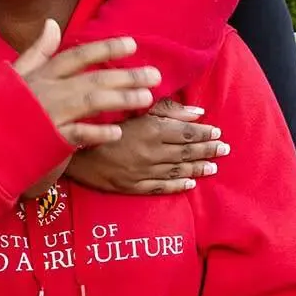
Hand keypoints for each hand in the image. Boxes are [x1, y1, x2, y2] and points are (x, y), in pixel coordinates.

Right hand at [11, 20, 156, 149]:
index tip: (132, 45)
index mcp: (41, 74)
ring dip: (120, 99)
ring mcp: (50, 116)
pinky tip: (118, 132)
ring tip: (146, 98)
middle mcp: (48, 91)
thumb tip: (52, 23)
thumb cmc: (1, 108)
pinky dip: (98, 133)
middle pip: (93, 78)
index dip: (105, 48)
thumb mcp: (16, 73)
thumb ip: (38, 50)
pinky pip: (79, 135)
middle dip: (126, 75)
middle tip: (154, 75)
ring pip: (91, 102)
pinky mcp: (50, 140)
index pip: (77, 55)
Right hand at [66, 100, 227, 195]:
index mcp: (150, 131)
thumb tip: (196, 112)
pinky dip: (178, 186)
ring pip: (177, 170)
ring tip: (214, 166)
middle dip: (207, 149)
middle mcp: (151, 153)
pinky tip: (191, 184)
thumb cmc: (99, 123)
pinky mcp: (132, 186)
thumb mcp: (132, 109)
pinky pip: (161, 187)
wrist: (70, 151)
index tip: (217, 131)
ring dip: (198, 168)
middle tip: (225, 148)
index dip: (202, 133)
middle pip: (185, 152)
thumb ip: (166, 110)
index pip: (185, 133)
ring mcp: (142, 172)